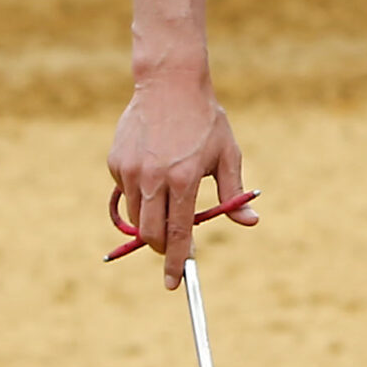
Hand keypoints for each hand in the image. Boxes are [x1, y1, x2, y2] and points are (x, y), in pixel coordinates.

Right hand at [108, 68, 256, 289]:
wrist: (169, 84)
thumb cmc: (205, 121)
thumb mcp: (227, 154)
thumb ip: (233, 194)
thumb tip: (250, 222)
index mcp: (186, 180)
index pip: (178, 234)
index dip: (176, 262)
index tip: (175, 283)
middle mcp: (155, 178)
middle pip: (151, 234)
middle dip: (161, 248)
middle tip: (174, 245)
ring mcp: (131, 171)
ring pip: (136, 218)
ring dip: (151, 222)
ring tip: (168, 197)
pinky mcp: (116, 162)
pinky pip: (126, 194)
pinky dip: (140, 195)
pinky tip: (153, 169)